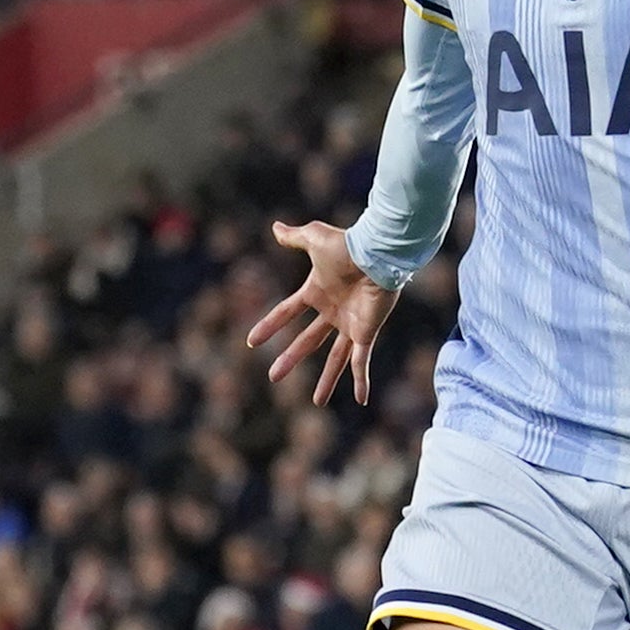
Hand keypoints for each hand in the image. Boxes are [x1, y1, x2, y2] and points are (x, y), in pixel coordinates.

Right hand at [246, 221, 400, 405]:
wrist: (377, 253)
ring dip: (326, 381)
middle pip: (307, 341)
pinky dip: (361, 380)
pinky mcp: (366, 332)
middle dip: (290, 359)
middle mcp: (332, 311)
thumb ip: (295, 237)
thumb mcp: (315, 238)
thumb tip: (275, 227)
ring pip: (334, 359)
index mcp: (317, 291)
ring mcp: (349, 324)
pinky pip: (362, 361)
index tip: (251, 342)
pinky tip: (361, 400)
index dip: (270, 325)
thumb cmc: (348, 245)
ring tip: (317, 402)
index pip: (287, 312)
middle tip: (273, 377)